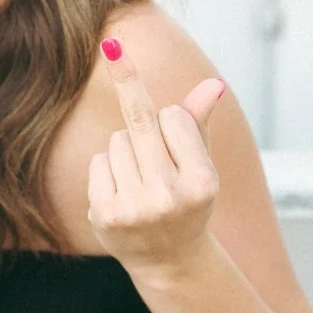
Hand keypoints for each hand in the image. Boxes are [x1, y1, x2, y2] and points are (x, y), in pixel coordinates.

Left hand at [87, 37, 223, 271]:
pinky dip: (108, 166)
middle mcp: (169, 197)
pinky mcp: (106, 214)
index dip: (172, 119)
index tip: (174, 123)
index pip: (173, 116)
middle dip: (134, 104)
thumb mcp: (201, 163)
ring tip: (142, 178)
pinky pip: (98, 160)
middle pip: (140, 123)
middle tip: (114, 53)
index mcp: (203, 182)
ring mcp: (135, 208)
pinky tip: (123, 191)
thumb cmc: (186, 199)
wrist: (168, 259)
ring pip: (117, 140)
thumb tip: (214, 83)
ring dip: (126, 149)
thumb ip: (201, 121)